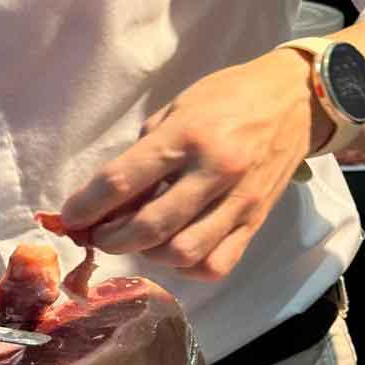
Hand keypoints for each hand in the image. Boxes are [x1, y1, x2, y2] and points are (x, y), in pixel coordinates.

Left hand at [57, 52, 328, 281]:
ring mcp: (239, 201)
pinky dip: (188, 266)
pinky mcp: (256, 222)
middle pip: (148, 227)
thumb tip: (108, 198)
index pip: (122, 181)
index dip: (86, 206)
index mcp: (187, 135)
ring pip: (182, 253)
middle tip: (97, 235)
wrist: (297, 100)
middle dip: (110, 239)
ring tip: (138, 240)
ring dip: (148, 254)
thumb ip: (143, 155)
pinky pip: (217, 263)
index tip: (67, 218)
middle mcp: (213, 172)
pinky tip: (176, 249)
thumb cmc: (227, 97)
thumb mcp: (176, 109)